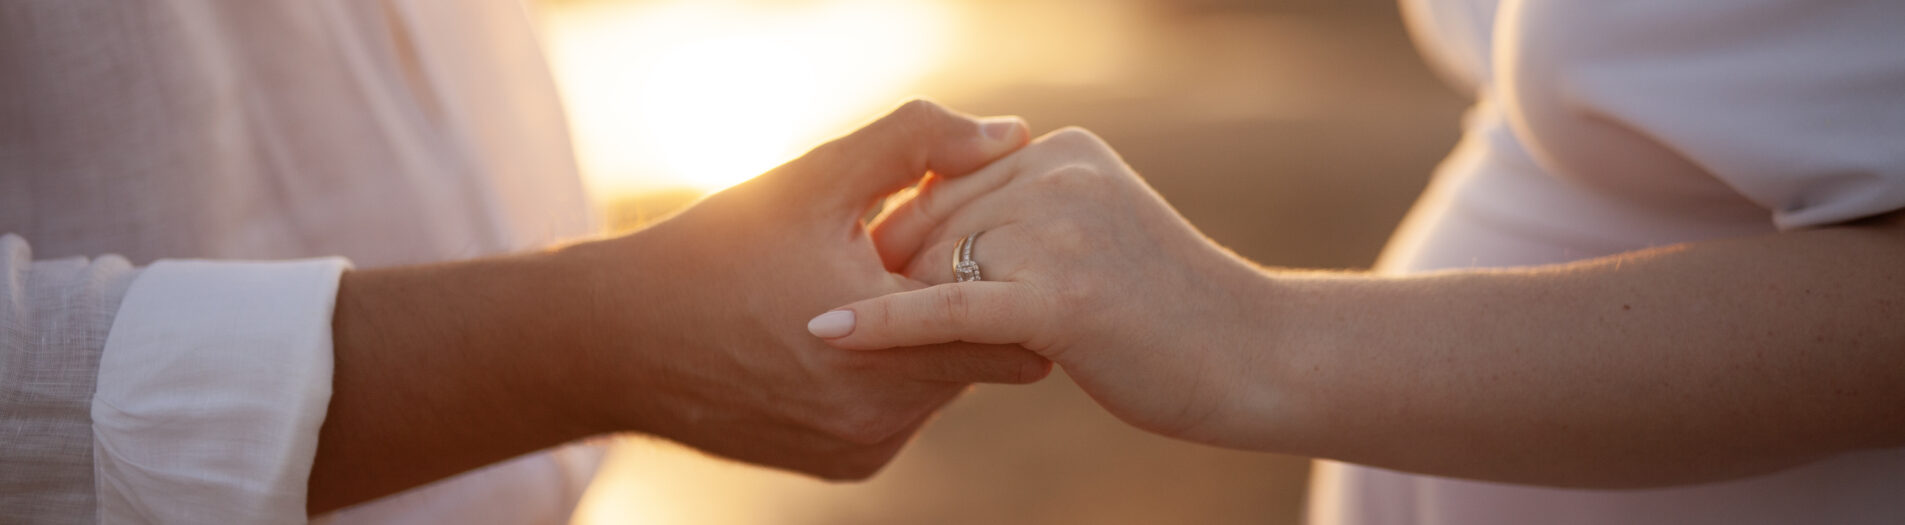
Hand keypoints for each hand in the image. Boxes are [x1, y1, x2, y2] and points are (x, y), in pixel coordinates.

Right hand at [569, 100, 1051, 477]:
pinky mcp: (845, 465)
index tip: (983, 236)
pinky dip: (890, 378)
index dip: (1003, 270)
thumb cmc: (716, 250)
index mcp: (894, 341)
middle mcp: (887, 412)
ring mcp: (866, 446)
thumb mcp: (815, 178)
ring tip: (873, 291)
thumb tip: (1006, 135)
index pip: (1013, 323)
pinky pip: (902, 415)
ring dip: (926, 342)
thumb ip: (917, 144)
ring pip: (942, 385)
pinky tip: (842, 337)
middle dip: (965, 305)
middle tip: (918, 258)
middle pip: (982, 354)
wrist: (620, 341)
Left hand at [806, 128, 1272, 444]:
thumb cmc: (1167, 309)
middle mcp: (1056, 174)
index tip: (876, 277)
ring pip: (936, 269)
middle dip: (896, 278)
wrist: (1252, 354)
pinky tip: (827, 329)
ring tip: (873, 344)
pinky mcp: (1057, 298)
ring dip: (902, 313)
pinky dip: (879, 322)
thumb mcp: (1092, 232)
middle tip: (859, 317)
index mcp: (1060, 150)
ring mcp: (1058, 232)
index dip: (907, 243)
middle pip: (932, 224)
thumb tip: (932, 227)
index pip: (947, 184)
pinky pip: (945, 309)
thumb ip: (1024, 215)